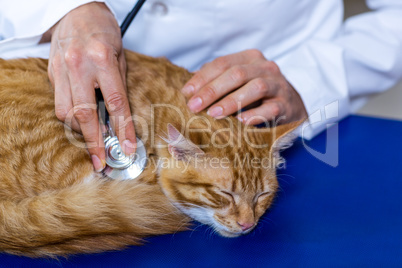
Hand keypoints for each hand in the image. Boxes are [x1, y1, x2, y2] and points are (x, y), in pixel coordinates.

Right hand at [47, 2, 135, 171]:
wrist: (76, 11)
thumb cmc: (104, 33)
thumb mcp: (120, 57)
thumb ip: (118, 87)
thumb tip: (118, 120)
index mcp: (102, 60)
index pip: (115, 104)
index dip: (122, 130)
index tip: (127, 149)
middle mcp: (78, 66)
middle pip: (85, 114)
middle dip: (94, 142)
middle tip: (101, 162)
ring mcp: (61, 69)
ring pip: (66, 112)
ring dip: (80, 131)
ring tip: (94, 139)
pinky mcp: (50, 72)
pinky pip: (59, 103)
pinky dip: (70, 116)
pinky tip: (80, 121)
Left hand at [182, 49, 306, 124]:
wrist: (291, 106)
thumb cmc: (256, 96)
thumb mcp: (237, 83)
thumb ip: (217, 81)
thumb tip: (188, 90)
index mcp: (250, 58)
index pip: (223, 63)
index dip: (203, 77)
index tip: (186, 92)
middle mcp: (266, 67)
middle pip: (237, 74)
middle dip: (212, 90)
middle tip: (194, 106)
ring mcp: (278, 85)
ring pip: (256, 87)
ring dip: (232, 101)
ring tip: (214, 114)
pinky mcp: (287, 104)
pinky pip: (272, 108)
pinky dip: (255, 114)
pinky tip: (241, 122)